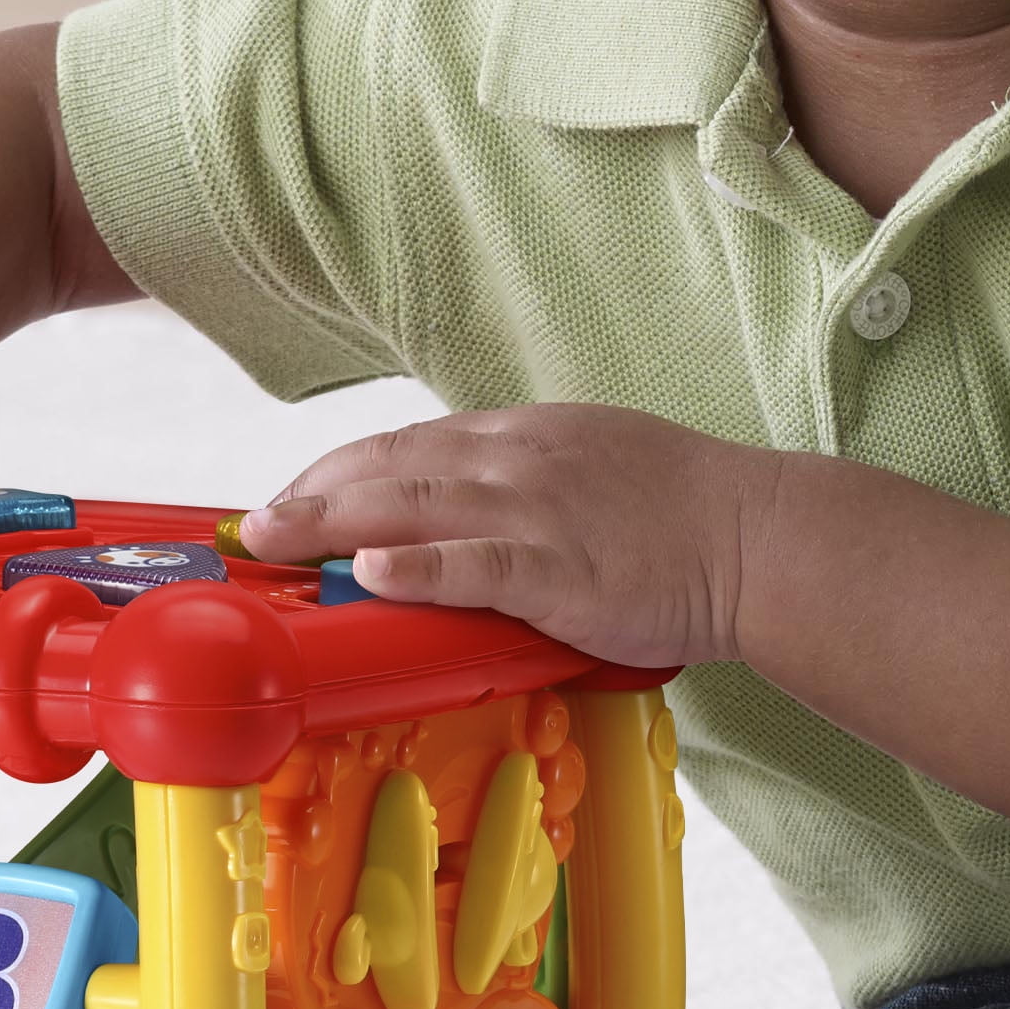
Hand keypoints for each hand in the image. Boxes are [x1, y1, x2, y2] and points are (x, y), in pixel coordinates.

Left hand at [242, 405, 767, 669]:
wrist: (754, 535)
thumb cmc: (681, 511)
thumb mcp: (589, 467)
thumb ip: (520, 484)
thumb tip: (458, 517)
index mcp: (521, 438)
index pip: (404, 446)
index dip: (335, 472)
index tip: (290, 497)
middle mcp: (515, 462)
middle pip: (388, 468)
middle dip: (310, 496)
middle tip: (255, 526)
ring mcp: (533, 512)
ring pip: (410, 507)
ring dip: (330, 523)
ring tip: (275, 540)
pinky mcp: (557, 570)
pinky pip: (471, 564)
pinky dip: (416, 566)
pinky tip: (370, 570)